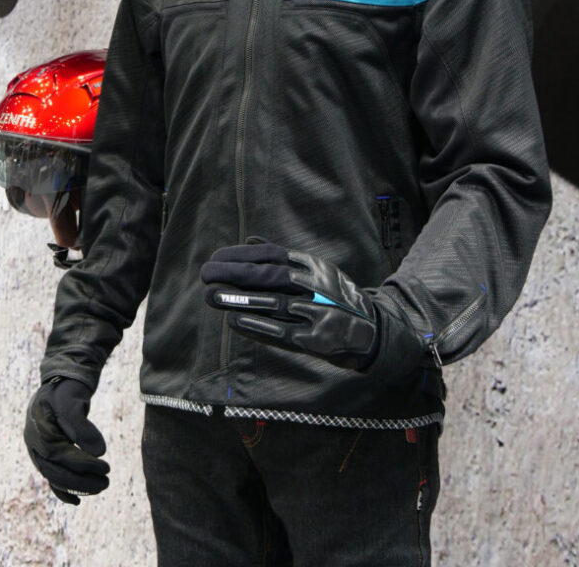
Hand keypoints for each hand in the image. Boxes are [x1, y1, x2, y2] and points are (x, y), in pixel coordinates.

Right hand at [24, 377, 109, 504]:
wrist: (57, 386)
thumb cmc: (65, 392)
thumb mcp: (72, 402)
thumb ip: (83, 427)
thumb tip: (99, 453)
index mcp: (39, 431)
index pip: (61, 455)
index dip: (84, 464)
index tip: (106, 467)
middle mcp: (35, 446)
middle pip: (56, 471)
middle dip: (82, 481)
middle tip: (106, 483)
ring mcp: (38, 453)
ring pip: (55, 477)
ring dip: (77, 487)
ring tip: (101, 487)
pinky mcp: (44, 457)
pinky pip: (51, 478)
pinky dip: (63, 491)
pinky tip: (77, 501)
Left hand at [201, 240, 379, 370]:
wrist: (373, 332)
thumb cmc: (335, 297)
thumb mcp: (317, 270)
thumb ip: (283, 257)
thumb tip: (249, 239)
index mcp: (313, 266)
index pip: (273, 255)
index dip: (242, 255)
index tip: (216, 257)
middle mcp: (316, 285)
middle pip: (271, 276)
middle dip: (236, 274)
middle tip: (206, 274)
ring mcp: (318, 312)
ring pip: (274, 303)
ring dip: (240, 299)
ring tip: (212, 295)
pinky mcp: (316, 339)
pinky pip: (282, 331)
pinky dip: (257, 325)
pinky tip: (234, 320)